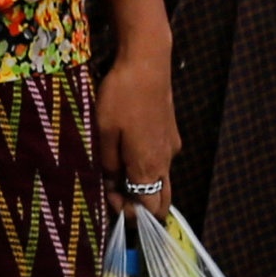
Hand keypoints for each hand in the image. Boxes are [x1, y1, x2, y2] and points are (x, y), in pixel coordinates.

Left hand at [93, 45, 180, 211]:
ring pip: (162, 180)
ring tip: (117, 171)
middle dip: (140, 205)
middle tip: (115, 192)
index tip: (108, 197)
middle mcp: (166, 161)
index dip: (129, 213)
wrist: (147, 63)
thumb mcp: (104, 132)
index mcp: (149, 166)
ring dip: (142, 185)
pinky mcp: (171, 132)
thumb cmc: (121, 97)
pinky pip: (161, 160)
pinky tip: (127, 150)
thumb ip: (109, 164)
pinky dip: (147, 166)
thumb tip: (112, 184)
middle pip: (162, 200)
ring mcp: (171, 146)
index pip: (148, 210)